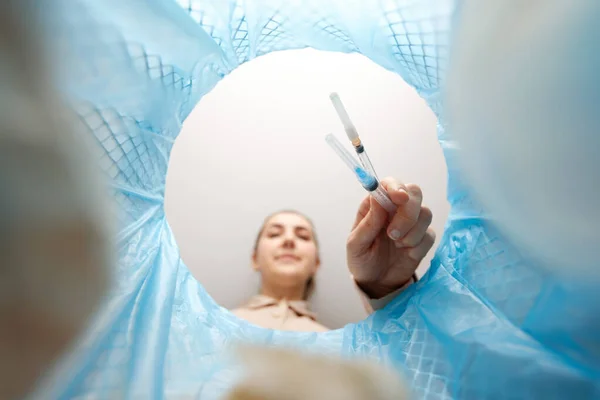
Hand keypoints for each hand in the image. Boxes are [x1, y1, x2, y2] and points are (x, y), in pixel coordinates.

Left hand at [347, 178, 435, 298]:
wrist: (375, 283)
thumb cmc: (361, 259)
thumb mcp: (356, 245)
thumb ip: (367, 223)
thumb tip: (378, 199)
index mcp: (376, 205)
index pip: (390, 183)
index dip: (396, 187)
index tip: (399, 198)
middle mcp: (395, 209)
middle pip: (414, 193)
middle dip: (408, 212)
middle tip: (393, 234)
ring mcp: (411, 223)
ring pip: (425, 213)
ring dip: (412, 232)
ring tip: (396, 244)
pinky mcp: (423, 238)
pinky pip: (430, 234)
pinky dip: (418, 245)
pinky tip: (406, 252)